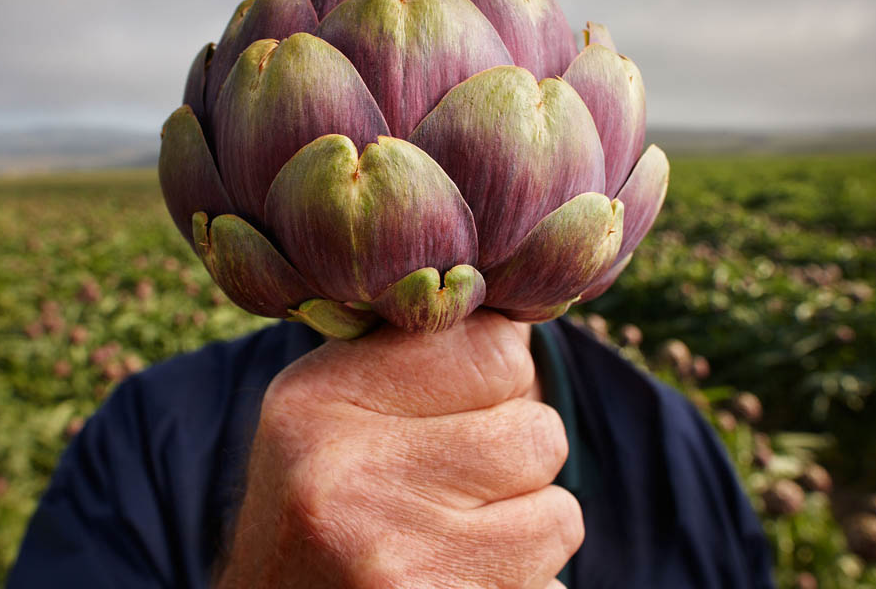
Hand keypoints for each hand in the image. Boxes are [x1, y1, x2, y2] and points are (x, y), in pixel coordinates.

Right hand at [214, 310, 582, 588]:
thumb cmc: (315, 503)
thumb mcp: (326, 408)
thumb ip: (417, 354)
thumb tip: (527, 314)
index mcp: (319, 403)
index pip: (497, 350)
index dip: (499, 381)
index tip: (464, 408)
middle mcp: (350, 484)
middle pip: (539, 434)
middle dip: (516, 462)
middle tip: (456, 489)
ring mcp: (398, 569)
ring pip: (559, 520)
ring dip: (526, 534)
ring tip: (453, 545)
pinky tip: (452, 586)